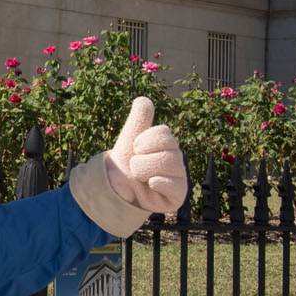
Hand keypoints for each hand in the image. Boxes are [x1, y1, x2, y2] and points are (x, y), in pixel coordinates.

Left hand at [103, 97, 187, 211]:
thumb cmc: (126, 162)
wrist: (116, 188)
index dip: (145, 139)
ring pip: (169, 165)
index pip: (164, 132)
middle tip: (135, 164)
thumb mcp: (130, 138)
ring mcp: (179, 178)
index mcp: (167, 144)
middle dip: (142, 157)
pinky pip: (175, 186)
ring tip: (139, 176)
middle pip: (168, 150)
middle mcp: (177, 159)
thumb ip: (138, 119)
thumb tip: (143, 99)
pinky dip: (158, 183)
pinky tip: (150, 184)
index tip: (136, 147)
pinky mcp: (178, 196)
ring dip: (146, 170)